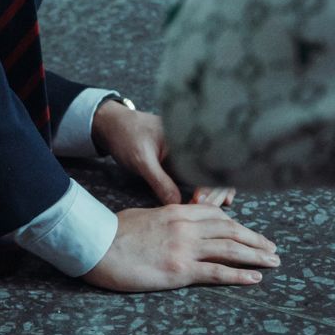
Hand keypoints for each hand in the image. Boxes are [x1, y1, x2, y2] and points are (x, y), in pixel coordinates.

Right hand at [83, 203, 278, 291]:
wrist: (96, 245)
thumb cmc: (112, 232)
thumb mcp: (142, 216)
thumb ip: (163, 218)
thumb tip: (171, 222)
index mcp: (176, 211)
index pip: (216, 215)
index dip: (237, 224)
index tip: (249, 232)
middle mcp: (186, 227)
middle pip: (230, 231)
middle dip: (255, 239)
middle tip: (272, 247)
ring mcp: (185, 248)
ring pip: (230, 249)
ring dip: (256, 256)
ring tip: (273, 262)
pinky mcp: (180, 270)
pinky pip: (217, 272)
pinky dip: (240, 276)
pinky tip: (255, 279)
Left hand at [91, 101, 234, 207]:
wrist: (115, 126)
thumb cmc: (127, 136)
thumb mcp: (142, 159)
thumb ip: (160, 181)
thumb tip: (178, 206)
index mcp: (189, 136)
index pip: (213, 161)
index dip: (210, 184)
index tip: (198, 201)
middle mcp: (196, 143)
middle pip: (220, 169)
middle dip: (216, 191)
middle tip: (200, 207)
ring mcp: (192, 153)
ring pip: (214, 175)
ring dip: (215, 193)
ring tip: (205, 209)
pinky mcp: (186, 163)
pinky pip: (202, 177)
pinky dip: (209, 190)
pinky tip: (208, 203)